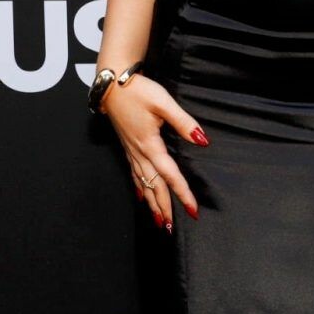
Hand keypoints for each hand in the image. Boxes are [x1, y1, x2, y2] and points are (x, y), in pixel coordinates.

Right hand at [101, 73, 208, 232]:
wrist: (111, 85)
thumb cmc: (138, 91)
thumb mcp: (163, 103)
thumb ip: (183, 122)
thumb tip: (202, 140)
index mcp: (150, 145)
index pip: (170, 175)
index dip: (182, 193)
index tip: (193, 210)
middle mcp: (139, 153)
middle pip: (154, 186)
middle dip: (164, 208)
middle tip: (172, 228)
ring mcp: (131, 152)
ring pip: (143, 184)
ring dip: (152, 204)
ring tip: (160, 222)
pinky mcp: (127, 147)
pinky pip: (134, 175)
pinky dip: (140, 190)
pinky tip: (141, 198)